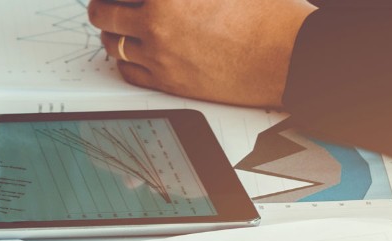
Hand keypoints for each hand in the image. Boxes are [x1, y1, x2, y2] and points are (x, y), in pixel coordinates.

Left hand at [88, 0, 315, 107]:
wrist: (289, 55)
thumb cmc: (268, 14)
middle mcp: (157, 20)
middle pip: (103, 11)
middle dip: (102, 4)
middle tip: (105, 2)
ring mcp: (160, 53)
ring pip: (111, 42)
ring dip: (110, 31)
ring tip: (116, 26)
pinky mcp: (168, 81)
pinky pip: (127, 71)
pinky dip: (124, 59)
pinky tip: (131, 51)